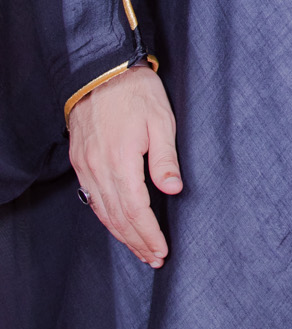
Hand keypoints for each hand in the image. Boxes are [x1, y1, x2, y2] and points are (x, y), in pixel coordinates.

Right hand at [67, 62, 181, 267]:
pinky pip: (92, 198)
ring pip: (103, 212)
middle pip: (118, 218)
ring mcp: (86, 166)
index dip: (149, 234)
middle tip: (153, 257)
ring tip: (139, 249)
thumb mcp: (161, 121)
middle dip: (137, 241)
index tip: (161, 250)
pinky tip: (117, 225)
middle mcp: (98, 169)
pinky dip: (106, 217)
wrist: (101, 71)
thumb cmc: (136, 93)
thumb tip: (173, 190)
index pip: (136, 211)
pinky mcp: (80, 161)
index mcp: (121, 161)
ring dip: (121, 234)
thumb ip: (165, 159)